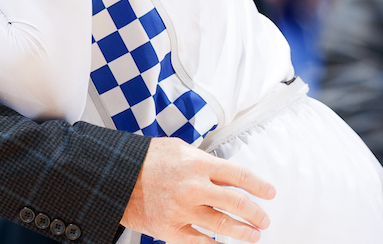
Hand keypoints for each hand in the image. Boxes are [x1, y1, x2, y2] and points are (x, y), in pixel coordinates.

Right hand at [121, 137, 274, 242]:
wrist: (113, 175)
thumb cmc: (143, 159)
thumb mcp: (176, 148)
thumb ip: (203, 161)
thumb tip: (226, 174)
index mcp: (197, 164)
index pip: (240, 175)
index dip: (259, 186)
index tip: (269, 193)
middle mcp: (194, 187)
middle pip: (238, 204)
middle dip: (257, 214)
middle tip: (264, 219)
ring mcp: (183, 210)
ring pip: (224, 226)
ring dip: (244, 233)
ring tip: (252, 235)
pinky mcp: (171, 229)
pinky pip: (201, 242)